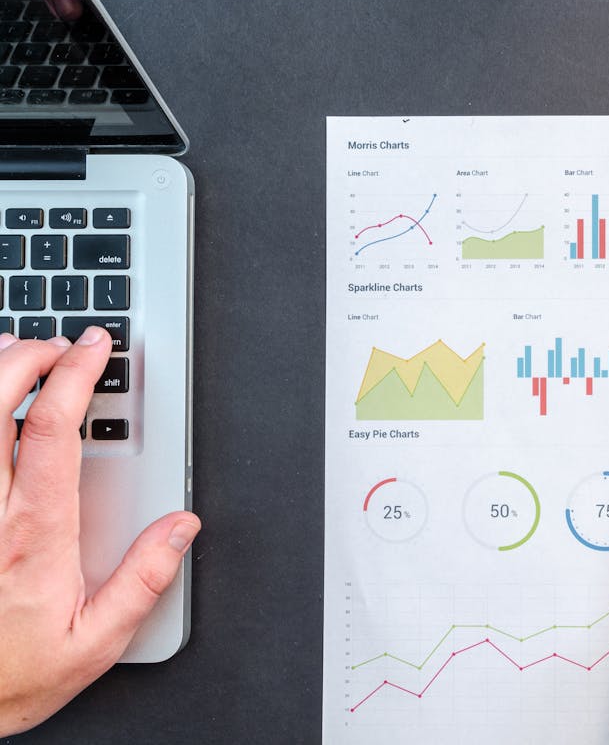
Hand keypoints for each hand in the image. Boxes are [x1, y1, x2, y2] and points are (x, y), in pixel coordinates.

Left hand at [0, 329, 199, 735]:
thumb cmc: (10, 675)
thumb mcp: (93, 643)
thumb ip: (143, 581)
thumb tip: (181, 526)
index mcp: (32, 536)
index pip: (51, 432)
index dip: (73, 376)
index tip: (92, 347)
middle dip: (24, 357)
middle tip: (54, 343)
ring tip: (15, 355)